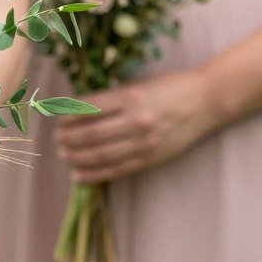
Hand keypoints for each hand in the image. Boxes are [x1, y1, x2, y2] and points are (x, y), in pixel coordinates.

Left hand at [56, 68, 213, 183]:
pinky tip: (77, 175)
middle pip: (90, 134)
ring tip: (62, 154)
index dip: (66, 116)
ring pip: (100, 154)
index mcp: (130, 96)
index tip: (55, 118)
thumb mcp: (137, 86)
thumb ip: (110, 100)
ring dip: (75, 156)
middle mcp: (136, 119)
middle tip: (56, 138)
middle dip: (67, 138)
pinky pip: (116, 169)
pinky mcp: (150, 158)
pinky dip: (93, 174)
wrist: (206, 101)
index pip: (88, 109)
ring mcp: (144, 141)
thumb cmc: (168, 88)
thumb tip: (73, 111)